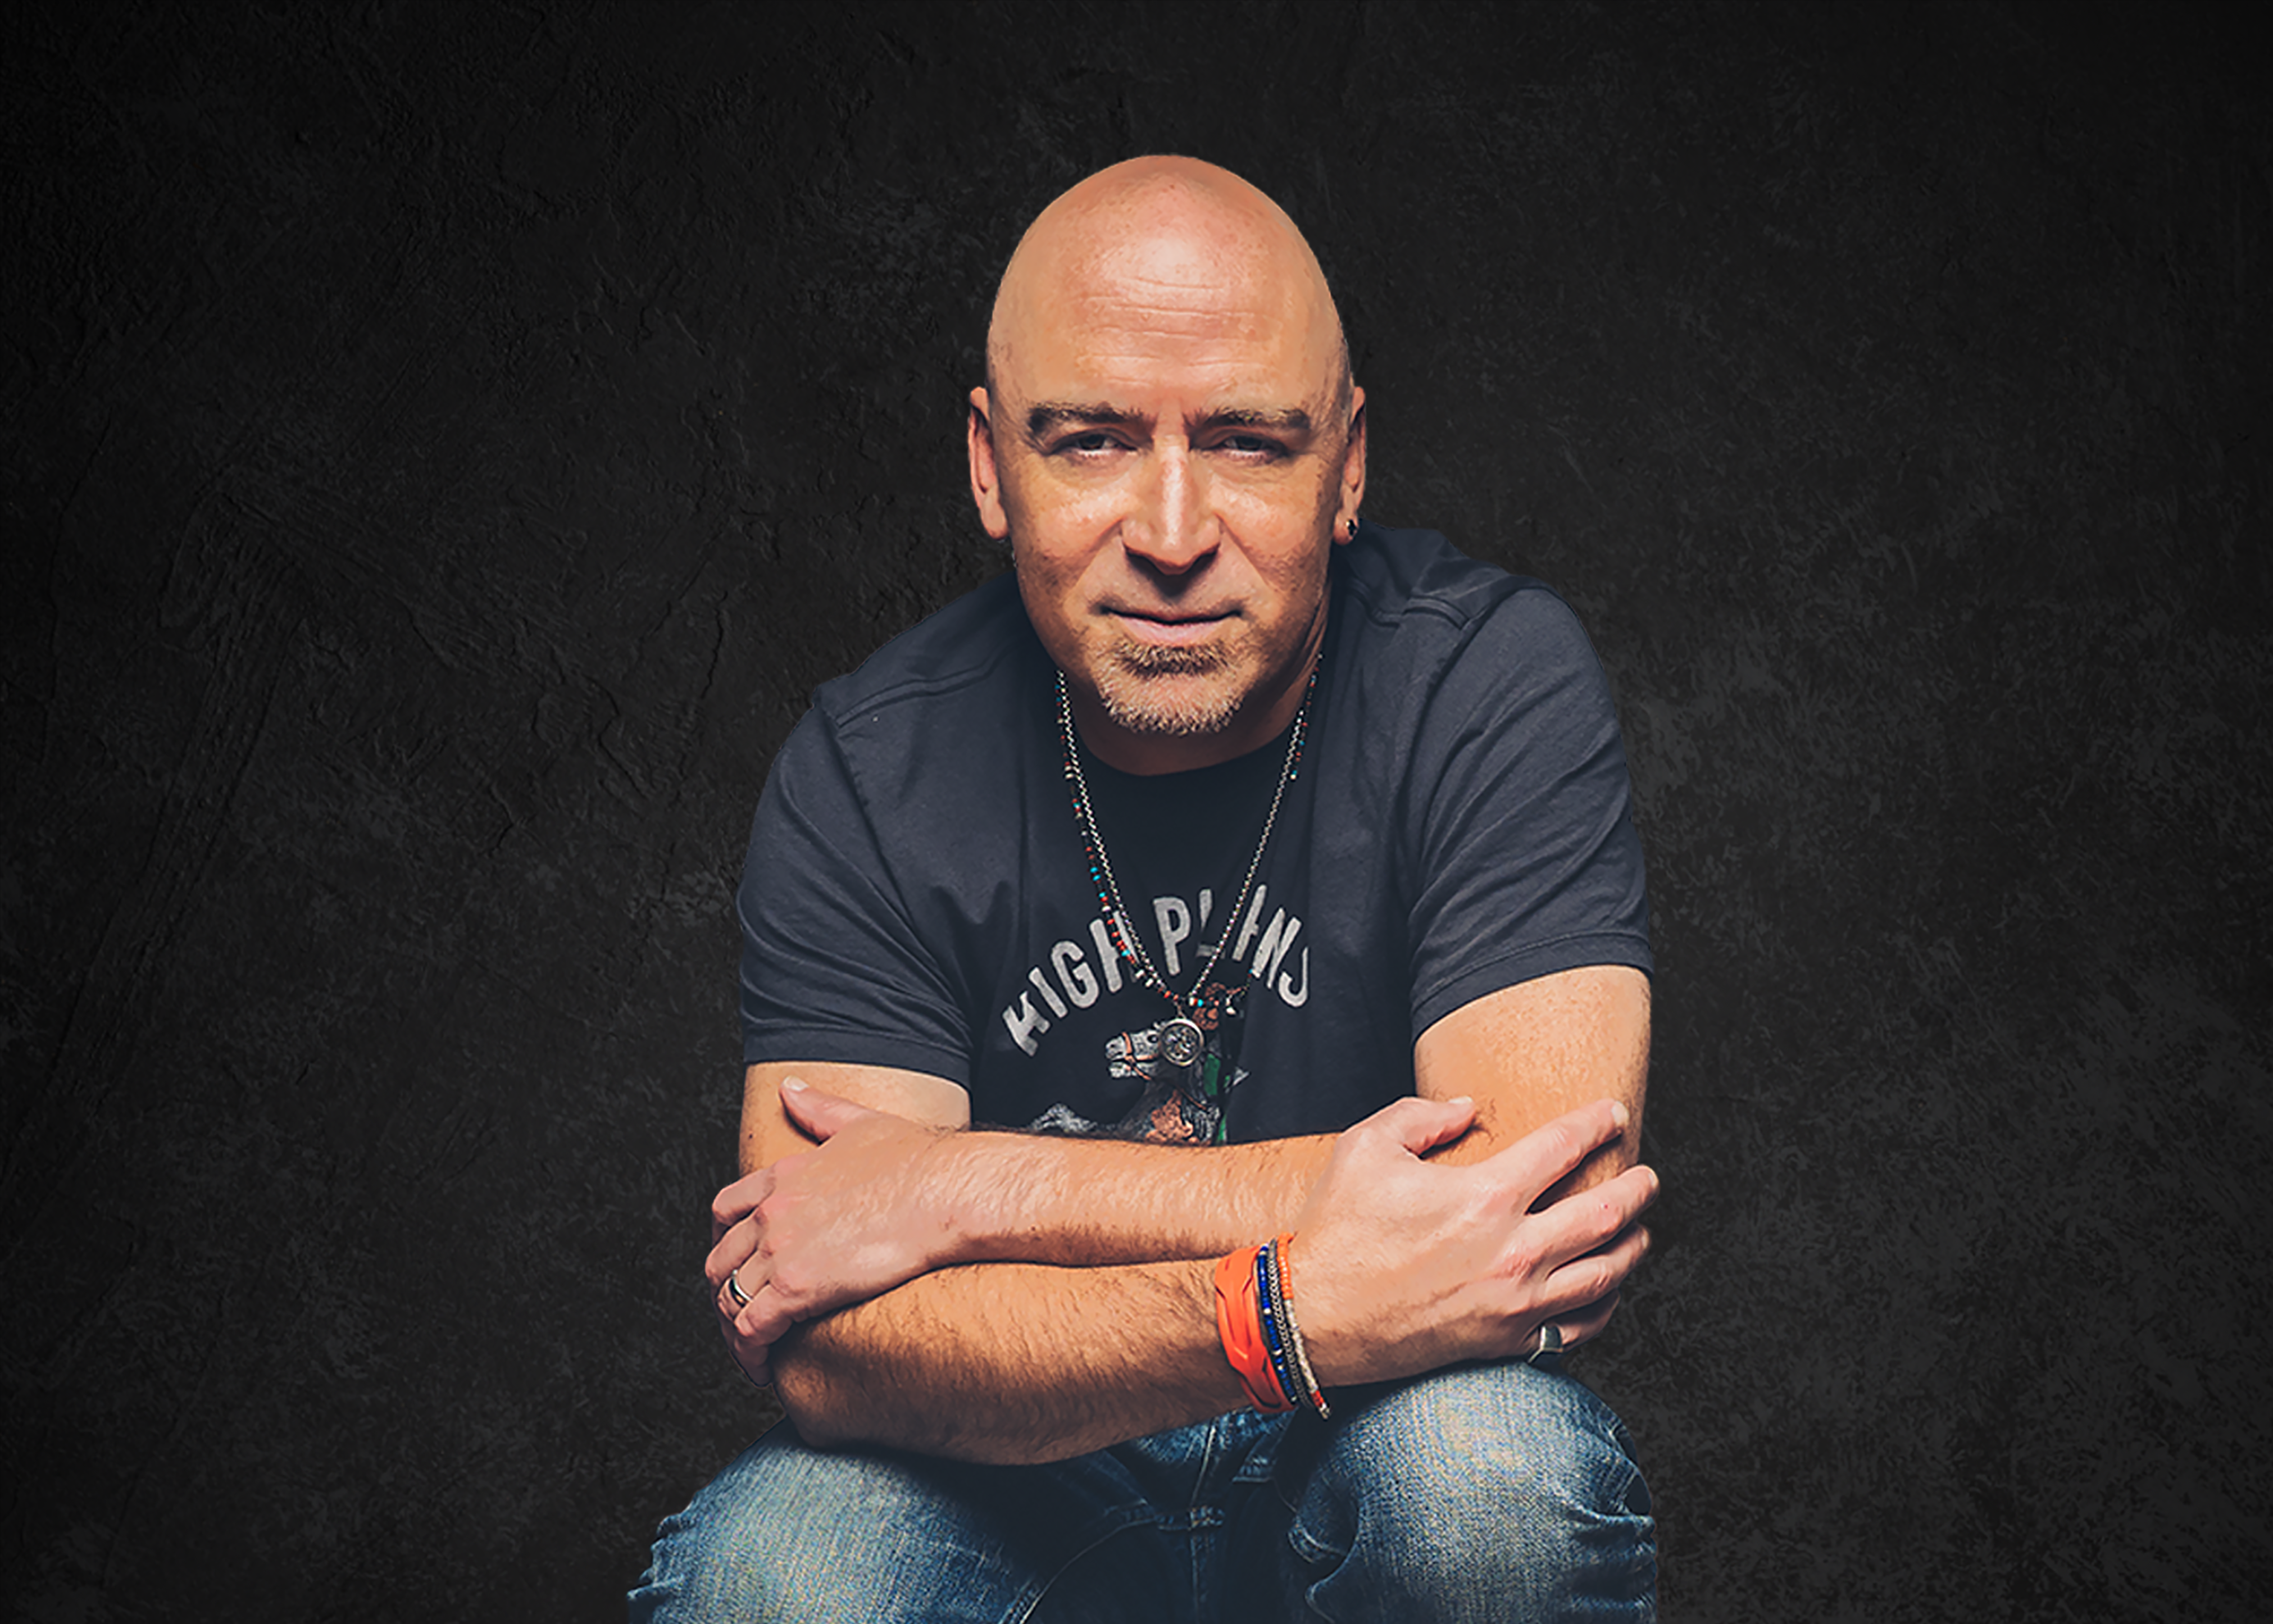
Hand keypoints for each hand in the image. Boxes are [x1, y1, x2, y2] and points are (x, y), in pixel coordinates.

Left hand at [704, 1079, 960, 1384]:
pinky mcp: (797, 1288)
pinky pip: (750, 1329)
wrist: (945, 1192)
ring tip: (753, 1353)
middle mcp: (771, 1212)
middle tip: (743, 1315)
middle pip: (719, 1260)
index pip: (726, 1210)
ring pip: (728, 1299)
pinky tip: (763, 1368)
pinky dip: (749, 1354)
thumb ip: (820, 1109)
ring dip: (733, 1330)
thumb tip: (789, 1088)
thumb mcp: (860, 1123)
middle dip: (724, 1292)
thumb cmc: (918, 1162)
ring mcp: (780, 1250)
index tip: (737, 1264)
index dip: (725, 1243)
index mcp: (783, 1175)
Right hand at [1286, 1095, 1657, 1386]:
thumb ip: (1421, 1115)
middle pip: (1604, 1214)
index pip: (1563, 1149)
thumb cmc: (1336, 1231)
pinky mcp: (1505, 1342)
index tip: (1614, 1115)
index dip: (1595, 1126)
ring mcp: (1515, 1303)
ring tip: (1641, 1232)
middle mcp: (1513, 1250)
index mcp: (1485, 1195)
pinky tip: (1608, 1291)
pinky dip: (1605, 1306)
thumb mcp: (1366, 1147)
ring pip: (1604, 1274)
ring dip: (1632, 1247)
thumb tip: (1466, 1109)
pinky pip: (1579, 1328)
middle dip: (1636, 1190)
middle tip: (1649, 1177)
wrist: (1314, 1318)